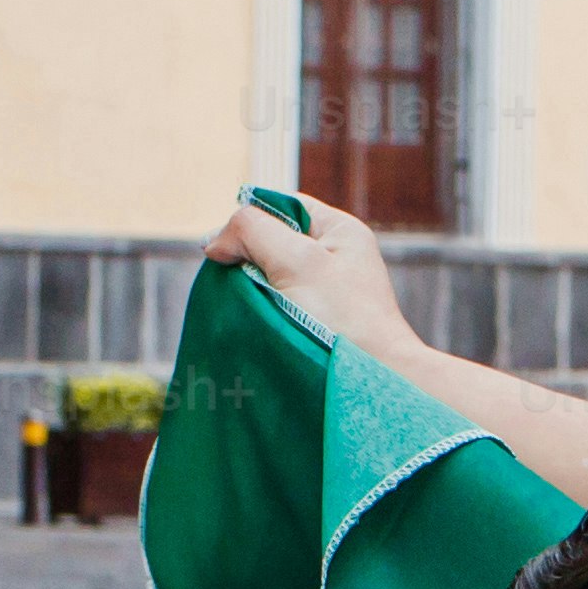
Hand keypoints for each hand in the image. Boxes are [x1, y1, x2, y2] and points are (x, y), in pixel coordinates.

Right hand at [207, 191, 418, 366]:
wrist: (372, 382)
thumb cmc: (344, 318)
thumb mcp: (297, 260)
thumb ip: (253, 232)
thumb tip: (215, 242)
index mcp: (339, 230)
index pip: (282, 207)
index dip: (250, 222)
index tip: (229, 250)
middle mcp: (335, 257)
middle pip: (272, 241)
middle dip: (248, 258)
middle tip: (234, 282)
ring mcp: (326, 292)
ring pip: (271, 276)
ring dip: (252, 289)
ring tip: (247, 307)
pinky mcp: (315, 322)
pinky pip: (276, 305)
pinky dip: (261, 311)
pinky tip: (255, 323)